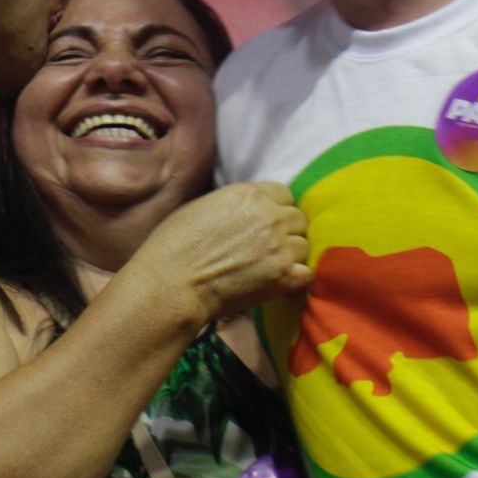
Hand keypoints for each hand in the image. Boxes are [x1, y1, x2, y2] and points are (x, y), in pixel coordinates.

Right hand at [133, 182, 311, 324]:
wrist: (171, 284)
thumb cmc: (173, 246)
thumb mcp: (201, 206)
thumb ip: (233, 204)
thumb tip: (246, 212)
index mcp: (247, 194)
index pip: (284, 193)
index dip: (276, 208)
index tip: (266, 223)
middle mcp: (268, 216)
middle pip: (298, 219)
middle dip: (286, 231)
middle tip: (267, 248)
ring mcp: (278, 246)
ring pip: (303, 246)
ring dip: (290, 256)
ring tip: (269, 267)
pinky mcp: (282, 277)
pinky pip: (306, 274)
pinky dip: (294, 280)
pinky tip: (277, 283)